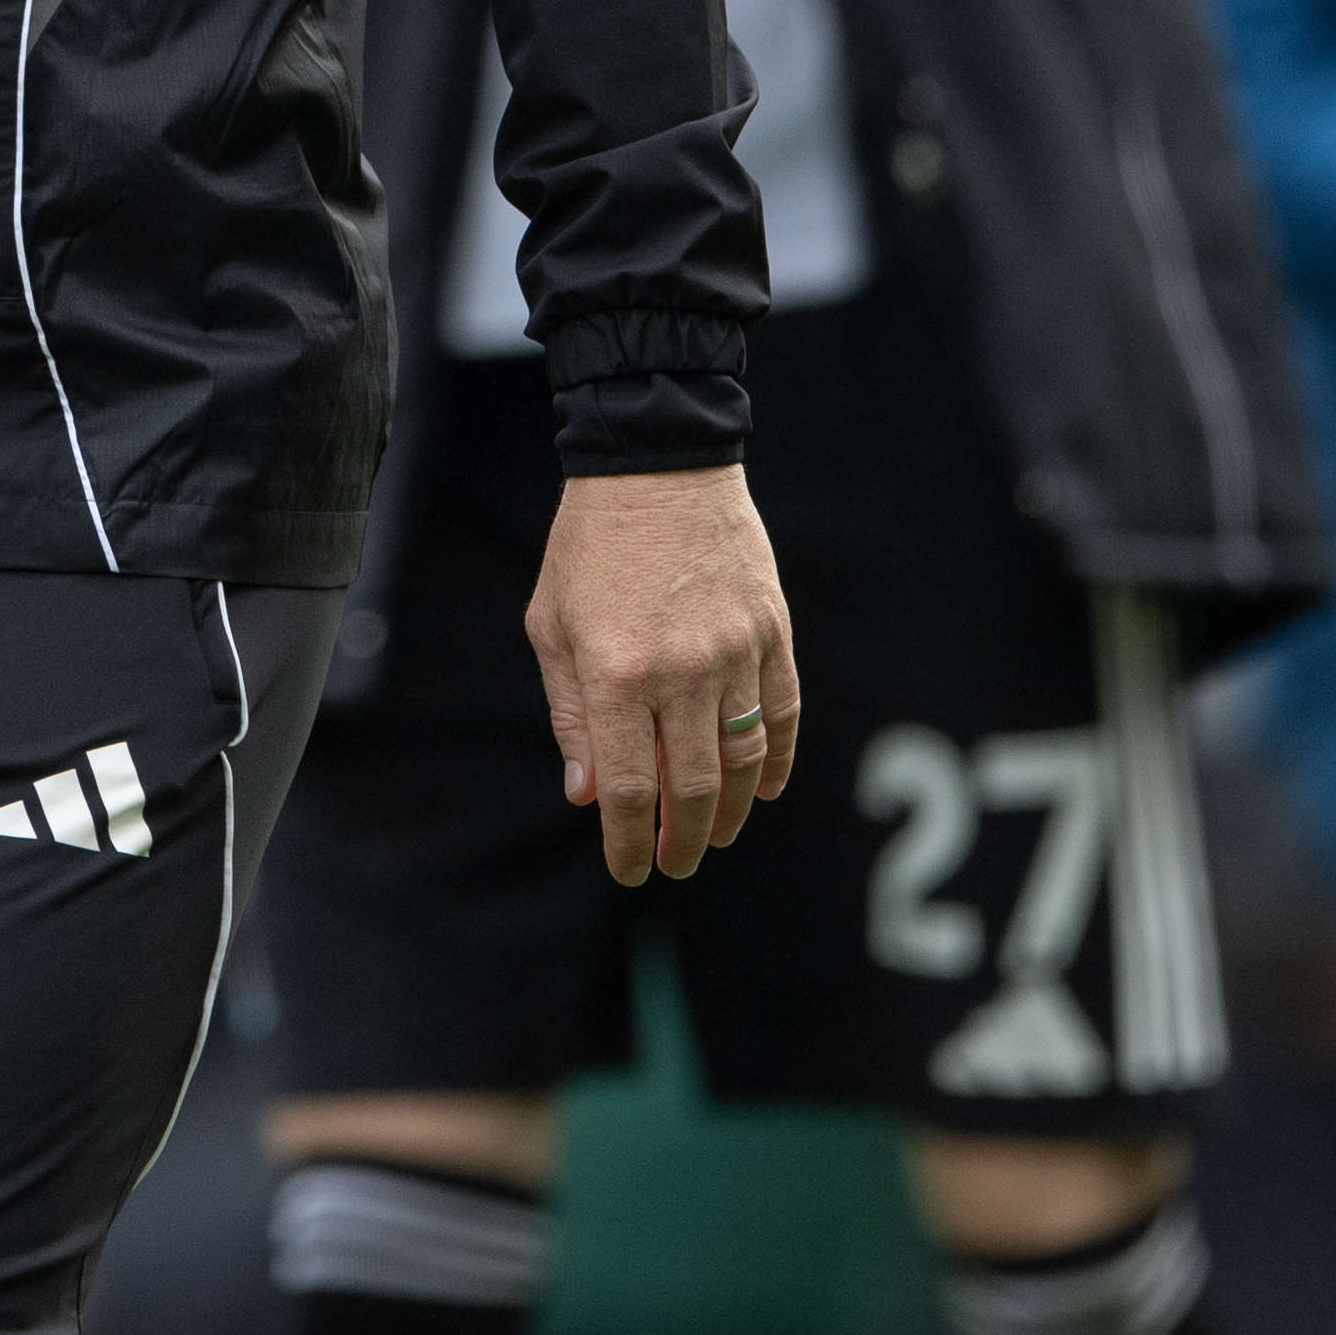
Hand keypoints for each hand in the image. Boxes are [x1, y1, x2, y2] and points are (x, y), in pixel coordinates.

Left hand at [528, 461, 799, 884]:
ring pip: (744, 760)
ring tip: (715, 835)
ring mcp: (736, 652)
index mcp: (616, 673)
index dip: (627, 839)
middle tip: (675, 863)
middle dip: (682, 838)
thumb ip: (570, 713)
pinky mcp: (773, 631)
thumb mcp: (550, 625)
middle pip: (691, 786)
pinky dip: (778, 760)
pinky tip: (764, 789)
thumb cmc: (589, 547)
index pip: (626, 787)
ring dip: (731, 811)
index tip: (629, 869)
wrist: (656, 465)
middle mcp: (681, 671)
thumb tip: (585, 793)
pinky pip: (785, 715)